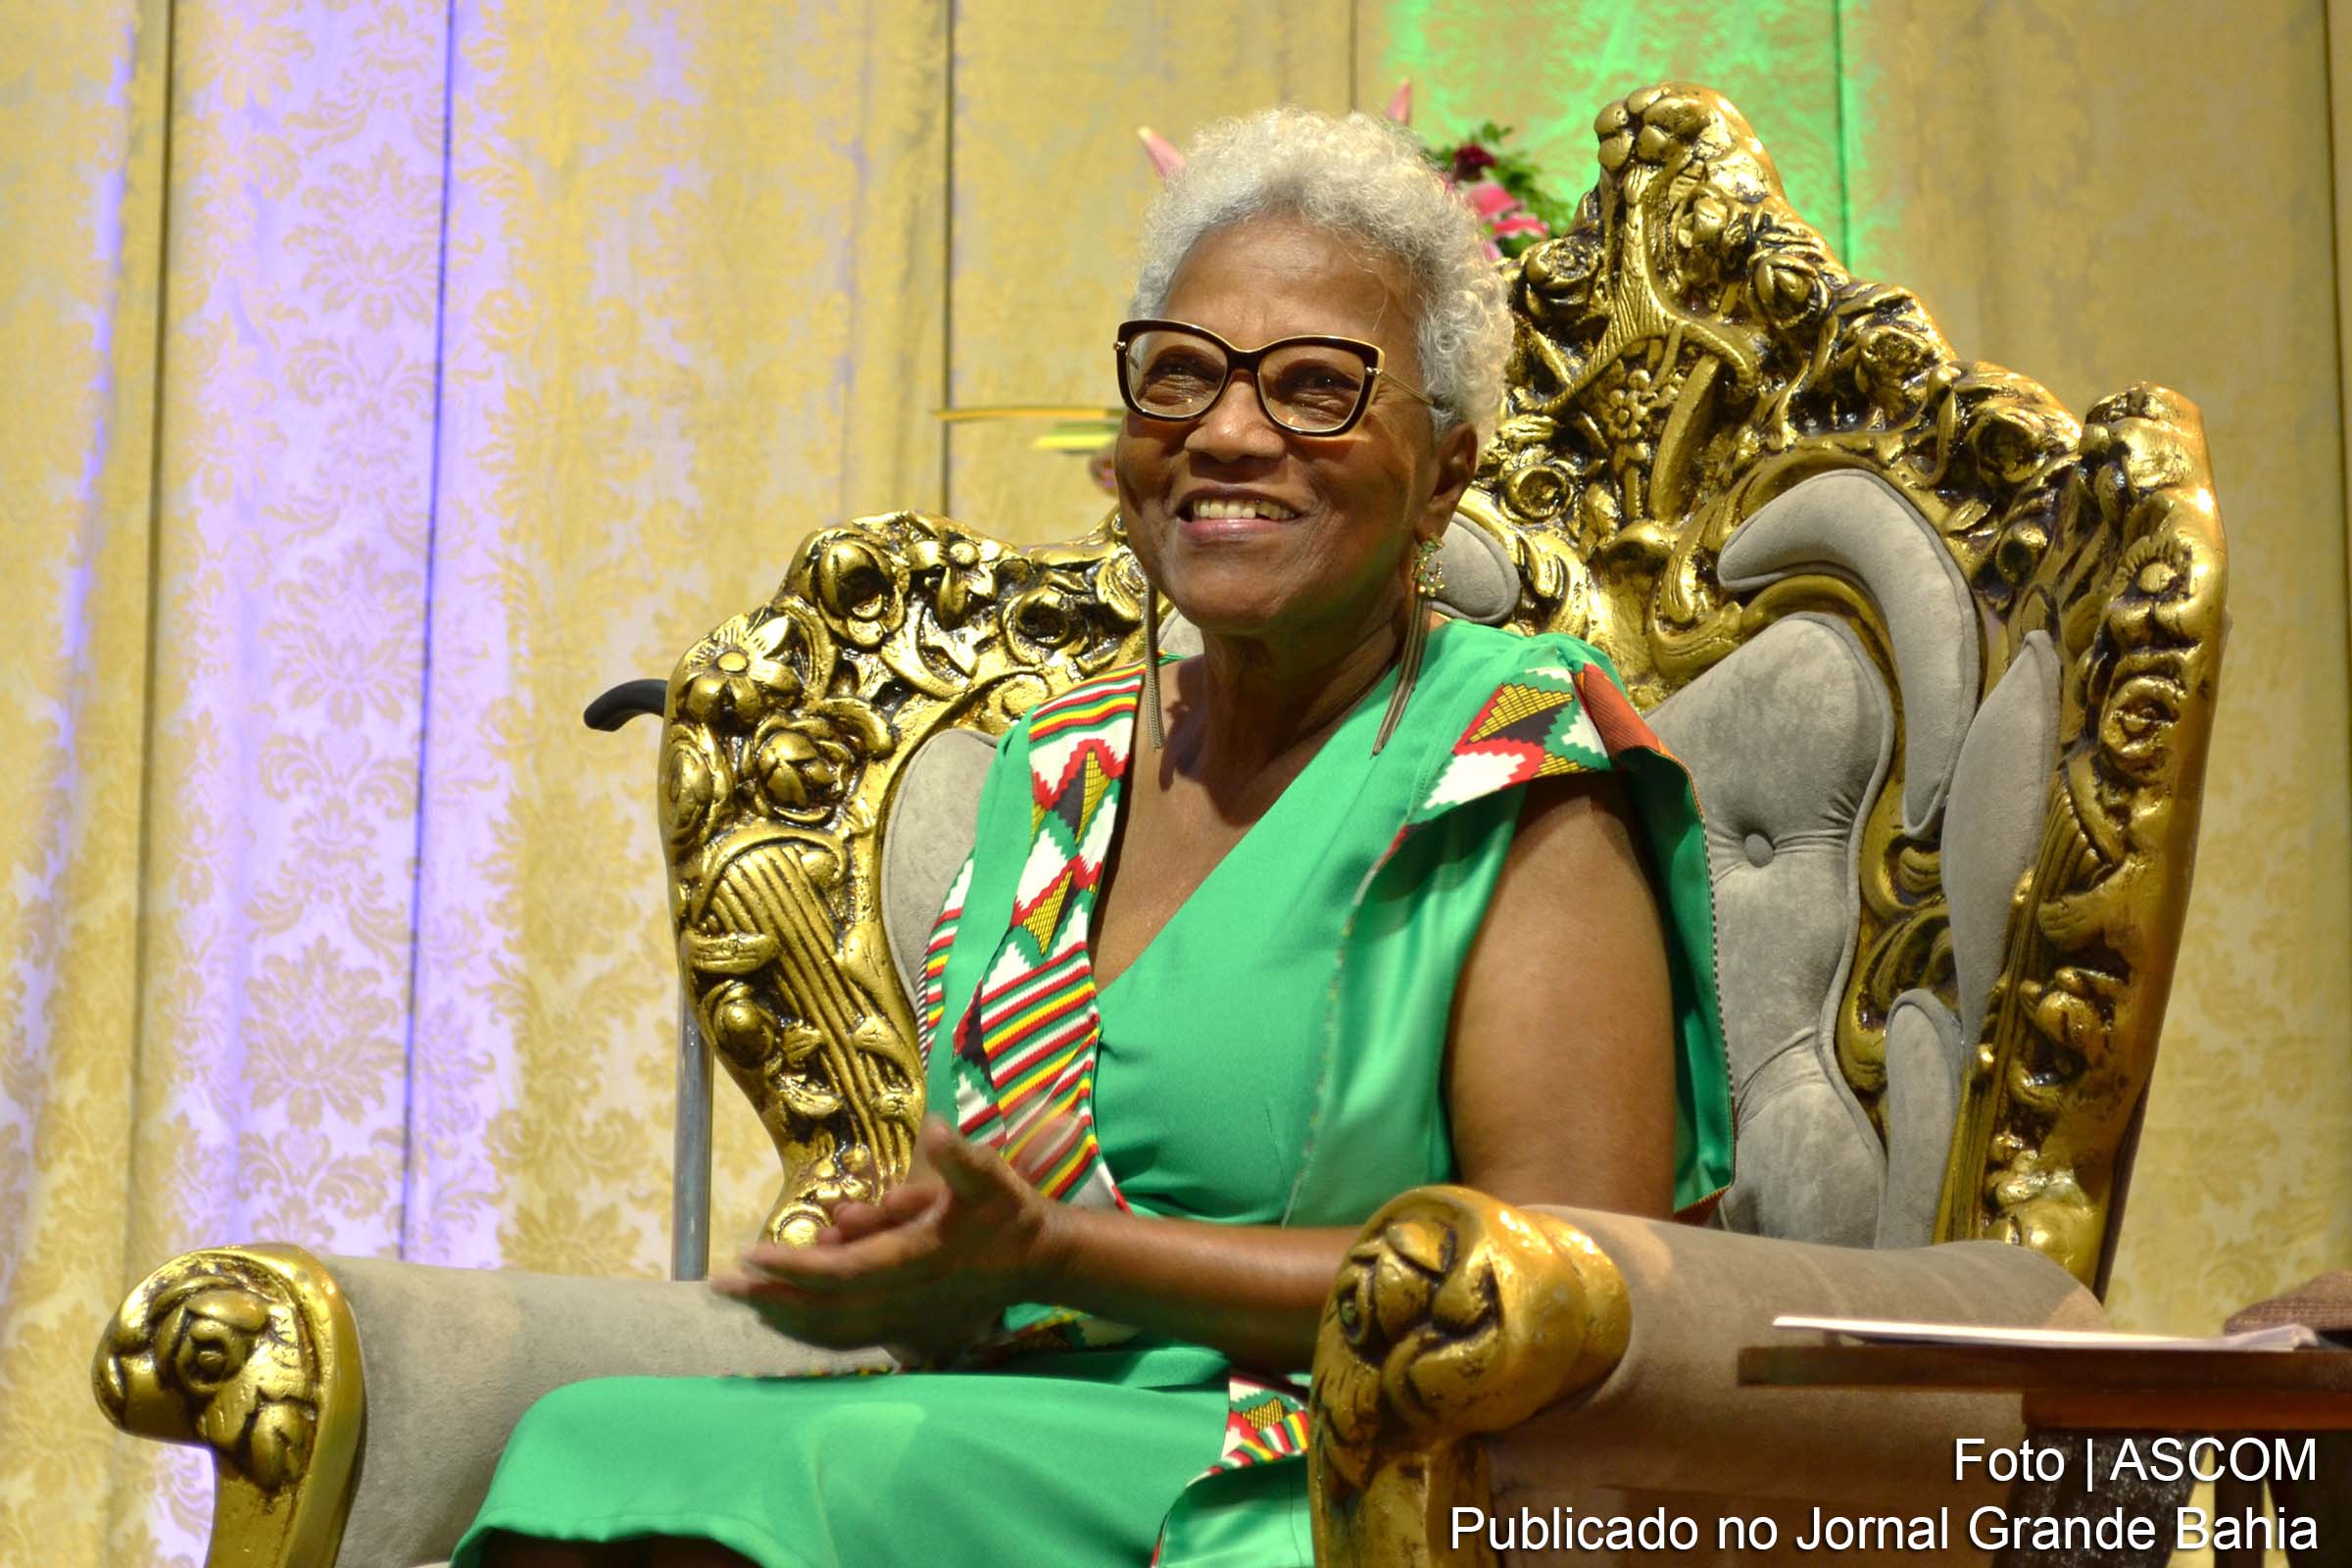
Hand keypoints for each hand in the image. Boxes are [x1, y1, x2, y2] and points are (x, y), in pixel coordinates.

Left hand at [711, 1116, 1060, 1359]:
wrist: (1037, 1260)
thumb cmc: (1008, 1212)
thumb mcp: (989, 1175)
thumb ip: (960, 1157)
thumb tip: (937, 1129)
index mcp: (916, 1259)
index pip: (842, 1271)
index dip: (794, 1266)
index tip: (749, 1251)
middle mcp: (904, 1298)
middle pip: (824, 1308)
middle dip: (770, 1296)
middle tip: (719, 1283)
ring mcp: (905, 1322)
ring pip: (830, 1332)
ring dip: (782, 1318)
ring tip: (741, 1299)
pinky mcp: (907, 1331)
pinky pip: (846, 1339)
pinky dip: (808, 1333)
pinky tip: (780, 1319)